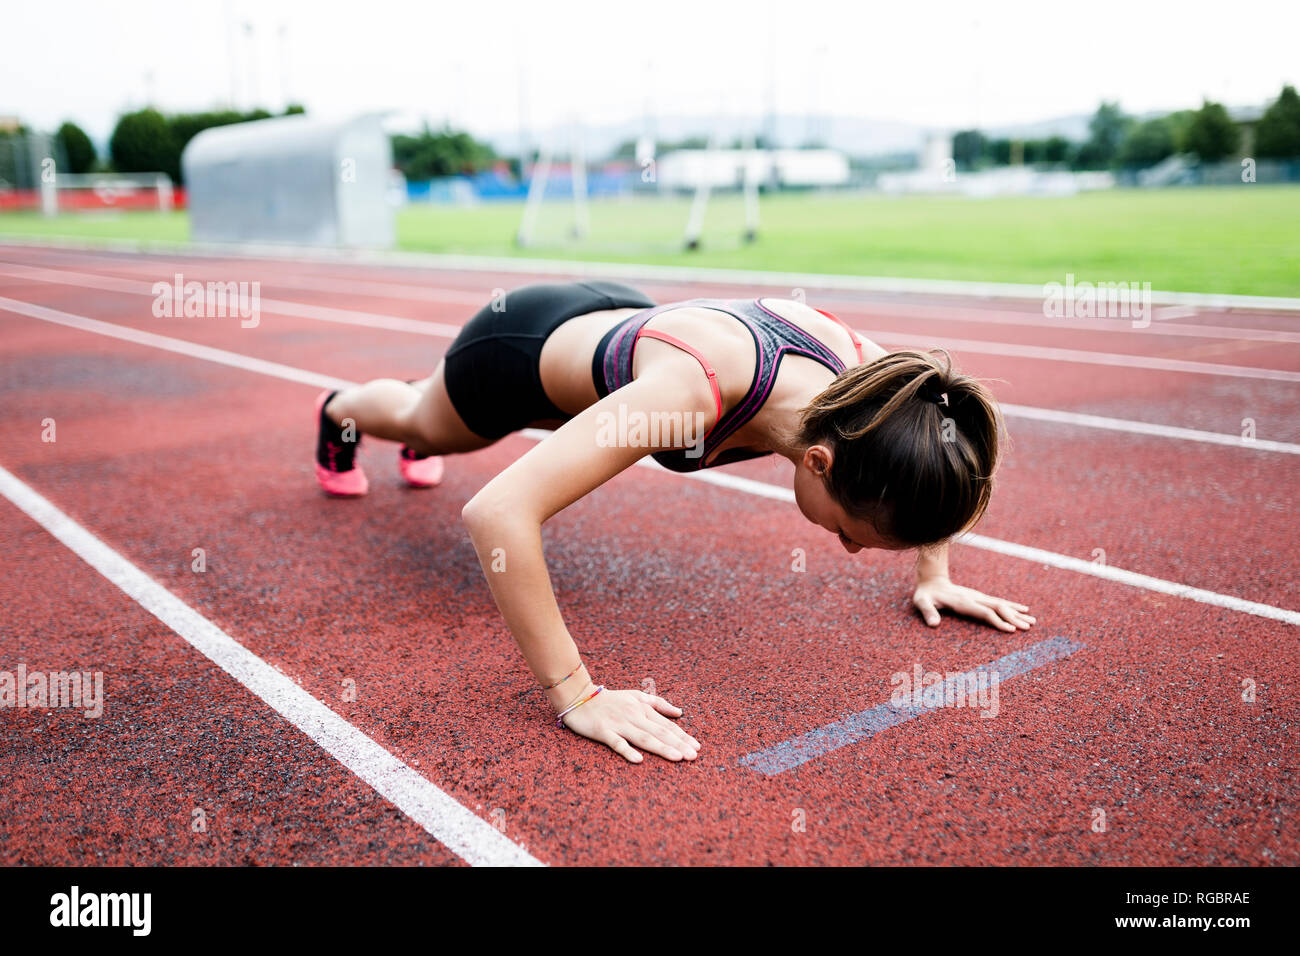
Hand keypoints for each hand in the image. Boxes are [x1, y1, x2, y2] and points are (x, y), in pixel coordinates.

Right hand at [560, 688, 699, 762]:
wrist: (579, 696)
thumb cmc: (610, 699)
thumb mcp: (636, 696)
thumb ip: (658, 703)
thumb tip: (680, 713)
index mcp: (642, 709)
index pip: (666, 725)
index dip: (682, 736)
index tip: (697, 747)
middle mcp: (634, 716)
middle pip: (659, 732)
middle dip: (678, 744)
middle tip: (693, 756)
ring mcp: (619, 724)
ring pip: (644, 738)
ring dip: (661, 748)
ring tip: (677, 758)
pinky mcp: (603, 731)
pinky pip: (617, 743)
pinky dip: (628, 750)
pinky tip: (639, 760)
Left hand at [912, 576, 1035, 631]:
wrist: (931, 580)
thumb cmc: (925, 594)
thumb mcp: (921, 601)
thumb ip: (927, 611)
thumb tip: (933, 624)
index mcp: (963, 602)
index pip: (984, 612)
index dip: (998, 621)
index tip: (1011, 630)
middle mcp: (974, 598)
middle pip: (997, 608)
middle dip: (1014, 618)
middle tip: (1029, 627)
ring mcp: (978, 597)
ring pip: (1001, 604)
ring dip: (1017, 613)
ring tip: (1033, 621)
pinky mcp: (980, 597)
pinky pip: (998, 602)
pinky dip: (1012, 606)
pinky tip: (1024, 610)